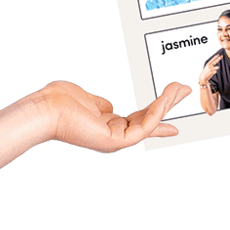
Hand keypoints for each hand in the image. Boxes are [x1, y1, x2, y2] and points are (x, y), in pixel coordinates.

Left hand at [38, 78, 186, 150]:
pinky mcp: (116, 141)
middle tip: (185, 90)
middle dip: (168, 104)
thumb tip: (109, 105)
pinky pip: (143, 126)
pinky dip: (157, 111)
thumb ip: (100, 103)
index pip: (136, 119)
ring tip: (180, 88)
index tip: (171, 105)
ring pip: (149, 122)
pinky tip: (166, 99)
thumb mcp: (86, 98)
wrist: (44, 110)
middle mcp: (111, 135)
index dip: (156, 112)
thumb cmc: (56, 102)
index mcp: (105, 125)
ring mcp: (114, 140)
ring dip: (166, 104)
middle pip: (148, 120)